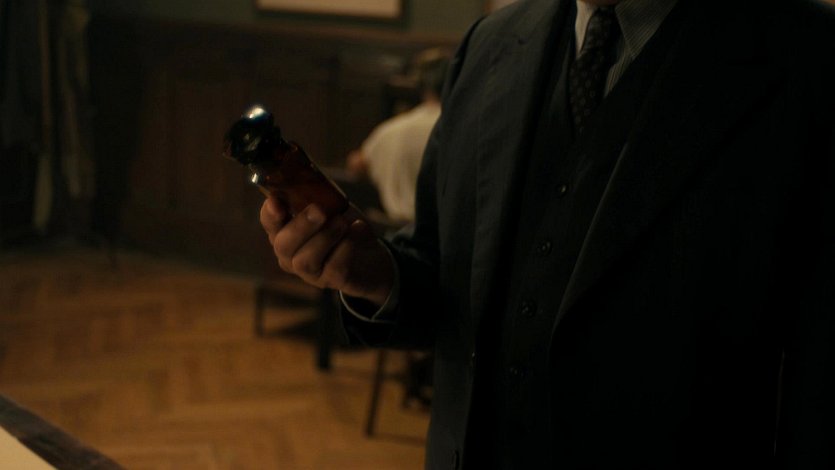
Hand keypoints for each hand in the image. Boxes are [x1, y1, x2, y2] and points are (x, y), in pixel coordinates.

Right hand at [260, 197, 394, 306]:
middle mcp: (292, 255)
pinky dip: (347, 246)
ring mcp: (311, 272)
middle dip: (300, 226)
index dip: (269, 213)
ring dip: (325, 237)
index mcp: (286, 231)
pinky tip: (358, 229)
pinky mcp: (333, 280)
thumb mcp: (334, 207)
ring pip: (305, 260)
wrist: (372, 257)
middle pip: (283, 245)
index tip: (275, 200)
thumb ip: (320, 196)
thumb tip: (314, 181)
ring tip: (342, 222)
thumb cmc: (346, 228)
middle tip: (319, 211)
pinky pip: (334, 266)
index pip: (269, 223)